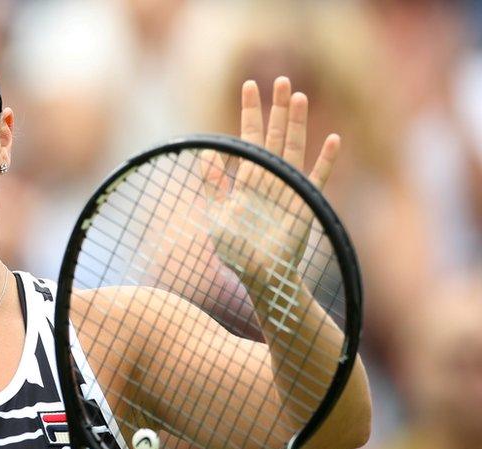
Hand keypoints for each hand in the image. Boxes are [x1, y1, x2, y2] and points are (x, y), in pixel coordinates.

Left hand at [200, 77, 340, 286]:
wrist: (261, 277)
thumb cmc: (237, 252)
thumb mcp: (217, 215)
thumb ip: (213, 184)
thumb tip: (207, 152)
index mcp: (248, 180)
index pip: (249, 138)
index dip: (249, 113)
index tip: (247, 86)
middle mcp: (270, 179)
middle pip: (274, 135)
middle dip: (275, 108)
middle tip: (278, 79)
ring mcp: (289, 188)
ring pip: (294, 147)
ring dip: (296, 122)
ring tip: (297, 95)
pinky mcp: (305, 202)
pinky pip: (318, 177)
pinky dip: (325, 159)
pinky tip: (332, 139)